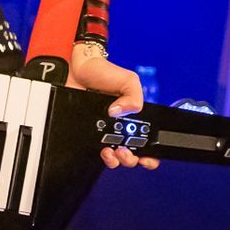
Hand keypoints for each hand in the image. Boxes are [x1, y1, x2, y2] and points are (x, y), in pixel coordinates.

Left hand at [68, 47, 158, 170]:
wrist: (79, 69)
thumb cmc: (103, 72)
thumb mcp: (129, 80)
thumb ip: (135, 97)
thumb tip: (121, 113)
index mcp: (134, 117)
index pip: (146, 142)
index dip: (150, 155)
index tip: (146, 157)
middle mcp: (120, 127)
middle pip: (132, 155)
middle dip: (130, 159)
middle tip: (124, 151)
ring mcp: (104, 132)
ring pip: (114, 158)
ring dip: (115, 160)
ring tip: (111, 151)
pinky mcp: (89, 134)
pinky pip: (95, 151)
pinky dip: (100, 154)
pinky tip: (100, 148)